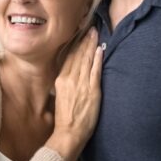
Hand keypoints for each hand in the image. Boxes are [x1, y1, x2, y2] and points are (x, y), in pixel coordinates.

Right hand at [47, 29, 102, 160]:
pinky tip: (100, 49)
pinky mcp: (92, 91)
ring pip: (87, 60)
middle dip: (85, 40)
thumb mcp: (61, 96)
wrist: (68, 133)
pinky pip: (95, 71)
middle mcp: (70, 79)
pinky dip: (98, 59)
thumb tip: (70, 74)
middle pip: (78, 55)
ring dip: (92, 45)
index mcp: (61, 79)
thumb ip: (65, 83)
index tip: (80, 33)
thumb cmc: (65, 118)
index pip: (69, 57)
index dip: (76, 44)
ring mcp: (81, 84)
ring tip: (96, 34)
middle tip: (91, 27)